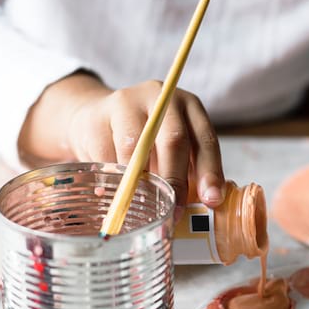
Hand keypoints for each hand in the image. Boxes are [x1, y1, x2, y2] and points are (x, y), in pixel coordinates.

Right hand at [18, 73, 224, 211]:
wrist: (97, 117)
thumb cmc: (146, 140)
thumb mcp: (173, 148)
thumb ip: (189, 171)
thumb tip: (203, 205)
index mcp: (188, 106)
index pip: (205, 140)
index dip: (210, 172)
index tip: (211, 200)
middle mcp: (161, 98)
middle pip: (173, 140)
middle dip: (176, 180)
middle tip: (175, 210)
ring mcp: (126, 104)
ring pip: (136, 148)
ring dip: (141, 182)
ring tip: (143, 205)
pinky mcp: (96, 117)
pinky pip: (106, 155)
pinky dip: (113, 180)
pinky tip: (115, 194)